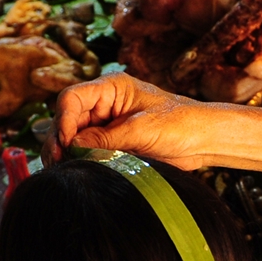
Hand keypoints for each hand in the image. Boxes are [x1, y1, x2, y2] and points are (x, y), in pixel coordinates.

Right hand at [51, 72, 209, 168]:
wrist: (203, 140)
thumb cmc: (180, 123)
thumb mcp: (142, 129)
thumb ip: (106, 138)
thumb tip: (73, 145)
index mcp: (110, 88)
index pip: (72, 99)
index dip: (64, 120)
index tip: (66, 143)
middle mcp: (103, 104)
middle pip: (67, 119)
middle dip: (60, 140)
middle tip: (58, 162)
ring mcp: (105, 124)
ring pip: (73, 137)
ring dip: (65, 153)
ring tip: (61, 170)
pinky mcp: (111, 143)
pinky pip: (87, 150)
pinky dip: (78, 160)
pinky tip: (74, 172)